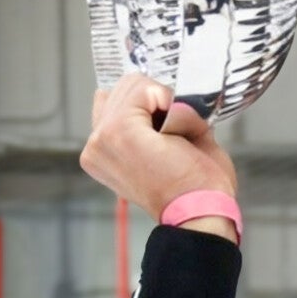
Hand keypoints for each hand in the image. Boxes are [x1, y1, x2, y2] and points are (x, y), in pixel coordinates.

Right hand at [80, 72, 237, 226]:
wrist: (202, 213)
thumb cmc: (194, 188)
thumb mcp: (167, 145)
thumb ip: (154, 118)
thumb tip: (158, 90)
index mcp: (101, 151)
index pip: (118, 99)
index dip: (153, 107)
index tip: (170, 137)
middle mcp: (94, 145)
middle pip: (125, 87)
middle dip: (159, 102)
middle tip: (178, 137)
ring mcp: (102, 137)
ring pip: (135, 84)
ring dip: (167, 103)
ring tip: (177, 138)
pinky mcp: (118, 131)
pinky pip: (146, 89)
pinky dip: (173, 104)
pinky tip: (179, 134)